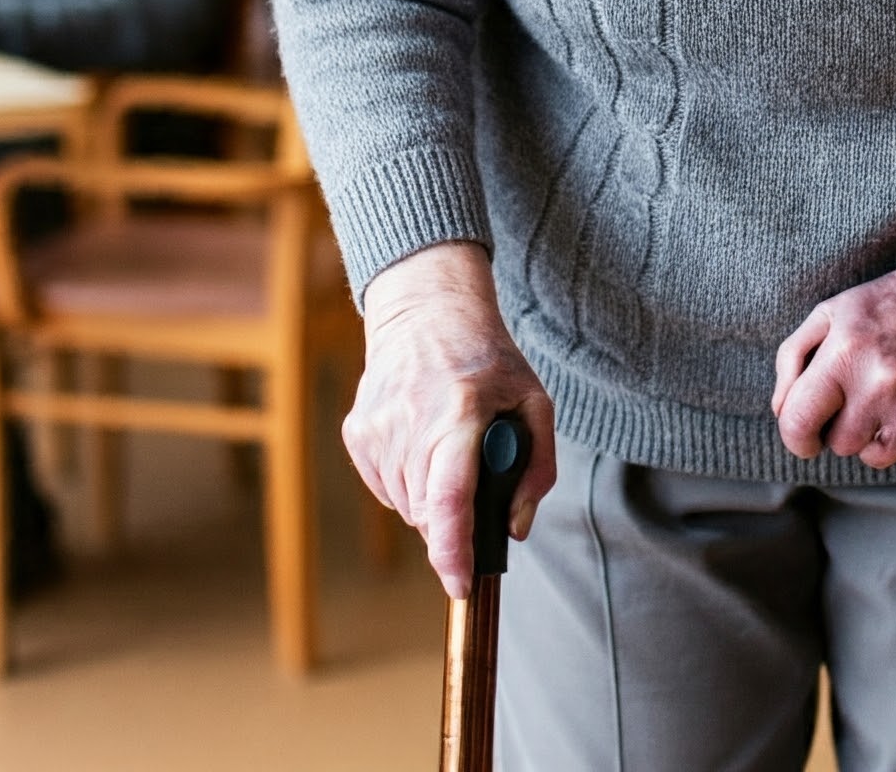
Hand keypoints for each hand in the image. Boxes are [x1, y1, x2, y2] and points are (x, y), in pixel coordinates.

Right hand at [345, 241, 557, 598]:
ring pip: (406, 505)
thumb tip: (515, 528)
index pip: (449, 499)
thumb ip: (538, 466)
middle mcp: (409, 422)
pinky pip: (386, 487)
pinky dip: (409, 483)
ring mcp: (376, 429)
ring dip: (431, 500)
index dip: (453, 550)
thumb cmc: (487, 357)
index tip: (460, 585)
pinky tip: (423, 446)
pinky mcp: (357, 433)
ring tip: (450, 451)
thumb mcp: (533, 399)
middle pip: (427, 512)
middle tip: (476, 485)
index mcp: (458, 411)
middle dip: (454, 521)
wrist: (426, 310)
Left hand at [771, 175, 895, 469]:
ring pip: (875, 458)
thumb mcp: (833, 311)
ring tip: (893, 394)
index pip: (798, 424)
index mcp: (845, 353)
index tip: (806, 432)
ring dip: (876, 435)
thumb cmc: (894, 302)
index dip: (796, 436)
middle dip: (843, 425)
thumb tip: (780, 411)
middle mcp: (881, 385)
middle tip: (863, 391)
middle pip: (839, 444)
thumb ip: (794, 358)